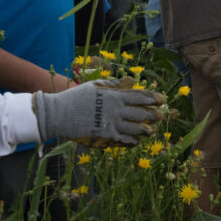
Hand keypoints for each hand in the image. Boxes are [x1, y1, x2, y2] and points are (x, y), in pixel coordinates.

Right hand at [32, 77, 164, 146]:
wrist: (58, 114)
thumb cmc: (76, 98)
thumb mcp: (95, 86)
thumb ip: (114, 85)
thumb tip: (130, 80)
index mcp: (114, 96)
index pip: (139, 96)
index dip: (153, 98)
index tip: (163, 99)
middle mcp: (115, 110)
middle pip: (141, 113)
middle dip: (154, 114)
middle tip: (161, 115)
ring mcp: (111, 124)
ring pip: (136, 128)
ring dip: (146, 129)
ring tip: (152, 130)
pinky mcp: (105, 137)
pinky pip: (124, 140)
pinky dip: (132, 140)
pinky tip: (137, 140)